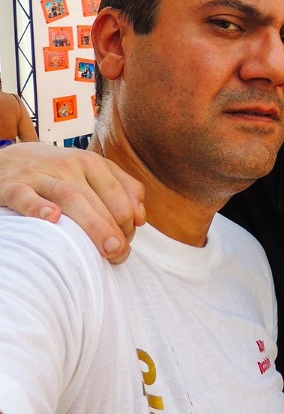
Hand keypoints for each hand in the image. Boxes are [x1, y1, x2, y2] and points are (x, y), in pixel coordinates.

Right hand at [0, 143, 144, 261]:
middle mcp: (69, 165)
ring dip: (93, 223)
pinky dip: (39, 207)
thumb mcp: (92, 173)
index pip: (120, 194)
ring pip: (70, 197)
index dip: (128, 223)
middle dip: (114, 229)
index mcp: (92, 163)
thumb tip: (140, 219)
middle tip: (120, 254)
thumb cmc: (58, 173)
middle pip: (98, 199)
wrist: (8, 158)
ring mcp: (41, 175)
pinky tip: (52, 218)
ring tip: (108, 248)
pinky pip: (26, 196)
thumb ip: (122, 189)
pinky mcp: (12, 186)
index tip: (126, 245)